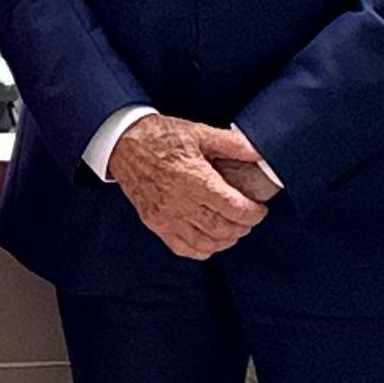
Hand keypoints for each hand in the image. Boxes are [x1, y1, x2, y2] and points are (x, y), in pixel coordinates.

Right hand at [107, 116, 273, 260]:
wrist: (123, 144)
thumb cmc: (161, 137)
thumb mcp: (199, 132)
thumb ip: (232, 144)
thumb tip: (260, 152)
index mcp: (195, 178)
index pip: (233, 208)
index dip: (253, 213)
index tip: (259, 209)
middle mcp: (180, 202)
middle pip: (222, 228)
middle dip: (243, 227)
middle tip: (249, 218)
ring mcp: (166, 216)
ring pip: (205, 243)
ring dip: (225, 240)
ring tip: (233, 229)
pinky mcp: (155, 223)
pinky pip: (183, 248)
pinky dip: (202, 250)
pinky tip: (210, 241)